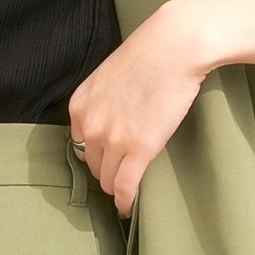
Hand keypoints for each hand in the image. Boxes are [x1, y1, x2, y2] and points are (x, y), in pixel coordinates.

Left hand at [67, 0, 209, 217]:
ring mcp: (113, 139)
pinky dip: (125, 202)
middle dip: (105, 172)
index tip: (107, 160)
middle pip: (92, 165)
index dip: (96, 154)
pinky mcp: (139, 149)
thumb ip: (104, 101)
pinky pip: (125, 187)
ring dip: (116, 187)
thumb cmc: (149, 53)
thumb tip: (114, 118)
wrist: (174, 46)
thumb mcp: (110, 76)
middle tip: (120, 177)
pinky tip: (128, 208)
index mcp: (79, 106)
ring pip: (107, 179)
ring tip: (126, 192)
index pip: (80, 145)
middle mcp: (89, 125)